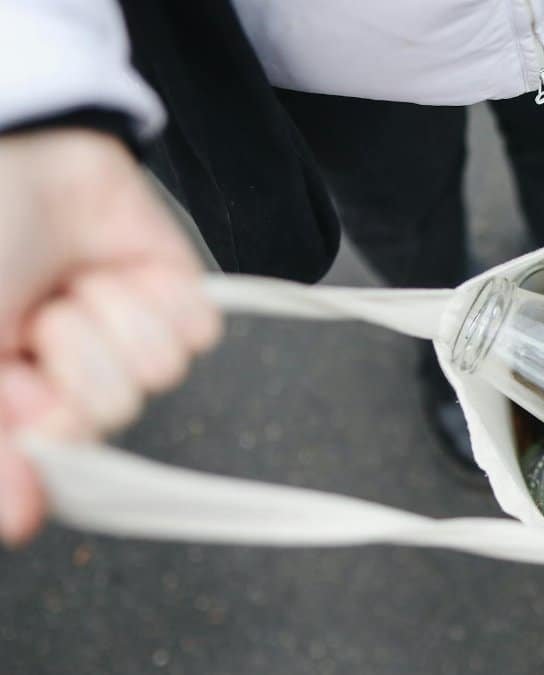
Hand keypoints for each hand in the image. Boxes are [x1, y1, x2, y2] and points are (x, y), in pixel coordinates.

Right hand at [0, 128, 220, 546]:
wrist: (10, 142)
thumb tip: (19, 521)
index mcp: (10, 393)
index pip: (54, 462)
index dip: (43, 438)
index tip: (22, 399)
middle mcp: (66, 370)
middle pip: (106, 421)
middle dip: (68, 368)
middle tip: (33, 322)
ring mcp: (121, 332)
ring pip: (152, 378)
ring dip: (101, 324)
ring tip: (64, 288)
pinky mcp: (173, 294)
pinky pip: (194, 334)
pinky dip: (155, 299)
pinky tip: (111, 271)